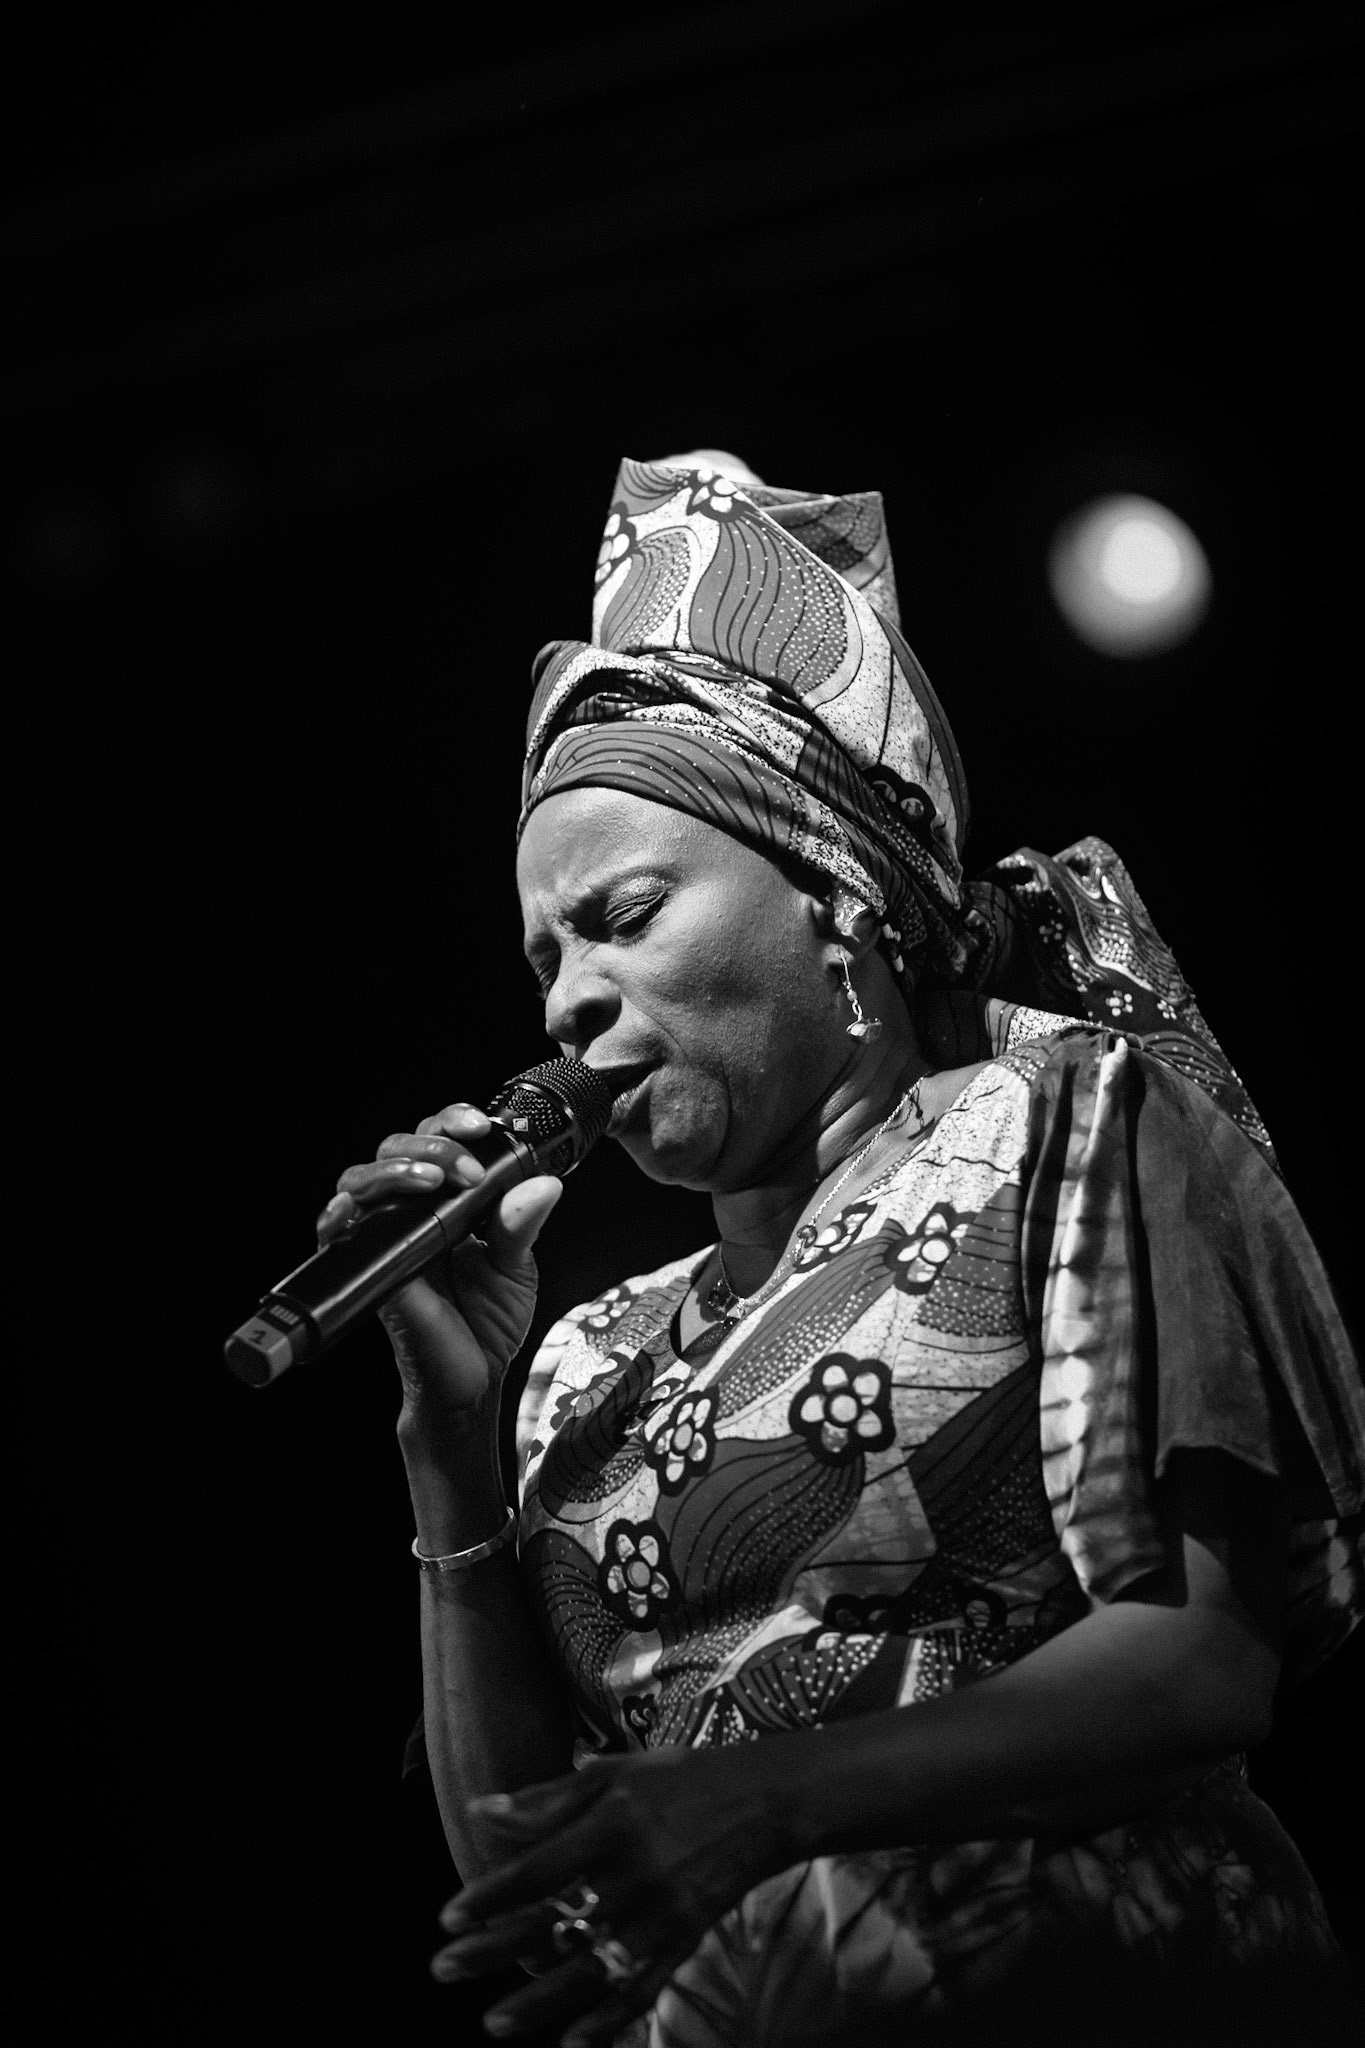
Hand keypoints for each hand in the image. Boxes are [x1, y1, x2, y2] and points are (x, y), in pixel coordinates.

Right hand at [317, 1102, 562, 1421]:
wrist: (470, 1382)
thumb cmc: (487, 1324)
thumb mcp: (515, 1268)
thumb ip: (522, 1224)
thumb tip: (545, 1184)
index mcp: (449, 1201)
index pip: (437, 1138)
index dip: (452, 1121)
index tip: (481, 1128)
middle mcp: (411, 1212)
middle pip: (396, 1147)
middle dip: (431, 1141)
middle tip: (466, 1170)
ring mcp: (385, 1237)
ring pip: (362, 1177)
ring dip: (395, 1168)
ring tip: (432, 1179)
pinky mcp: (367, 1268)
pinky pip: (337, 1233)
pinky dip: (339, 1214)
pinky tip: (355, 1210)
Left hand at [428, 1748, 799, 2045]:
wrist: (765, 1802)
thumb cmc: (681, 1779)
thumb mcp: (614, 1774)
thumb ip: (548, 1799)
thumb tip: (481, 1810)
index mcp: (613, 1826)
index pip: (539, 1871)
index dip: (491, 1896)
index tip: (449, 1918)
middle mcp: (634, 1876)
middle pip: (553, 1924)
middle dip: (493, 1951)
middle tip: (444, 1969)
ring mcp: (662, 1915)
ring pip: (591, 1971)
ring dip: (539, 2002)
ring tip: (494, 2023)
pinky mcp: (685, 1941)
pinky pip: (641, 1989)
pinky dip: (608, 2020)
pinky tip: (573, 2042)